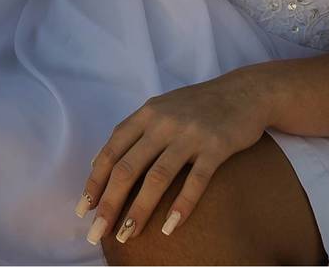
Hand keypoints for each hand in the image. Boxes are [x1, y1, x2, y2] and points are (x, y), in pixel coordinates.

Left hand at [73, 75, 268, 244]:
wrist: (245, 92)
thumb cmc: (198, 105)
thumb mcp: (161, 108)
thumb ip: (132, 132)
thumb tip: (98, 164)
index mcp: (147, 114)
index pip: (112, 152)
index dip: (95, 183)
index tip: (84, 211)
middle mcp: (164, 122)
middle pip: (128, 169)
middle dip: (109, 204)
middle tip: (98, 233)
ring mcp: (191, 134)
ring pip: (157, 177)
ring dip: (139, 210)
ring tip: (128, 235)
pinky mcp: (216, 146)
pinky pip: (196, 180)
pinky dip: (181, 206)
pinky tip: (170, 227)